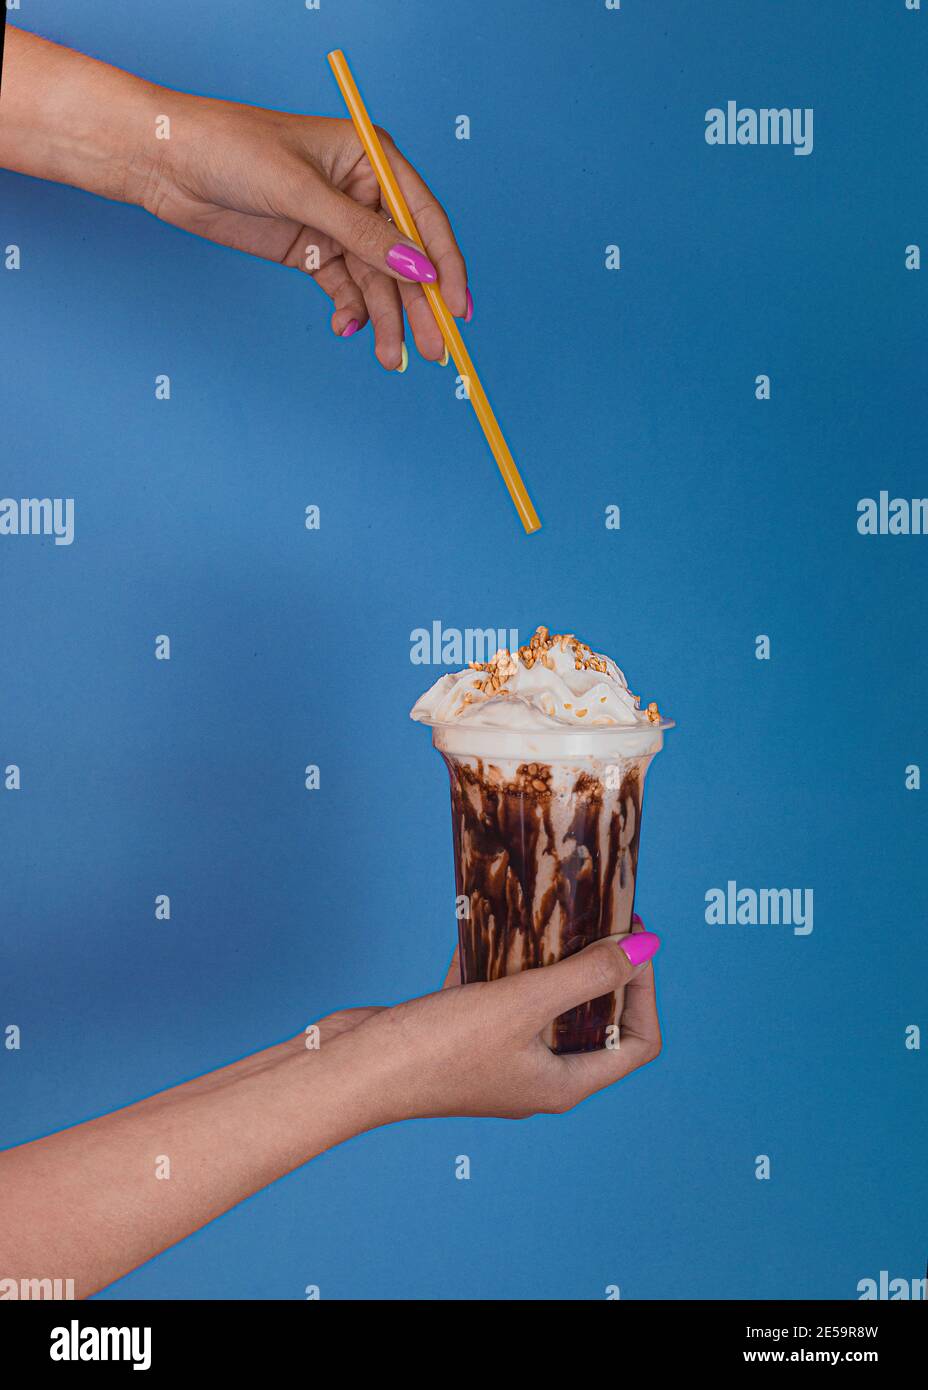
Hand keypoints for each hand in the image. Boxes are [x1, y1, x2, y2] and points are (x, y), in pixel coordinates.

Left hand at [138, 94, 468, 369]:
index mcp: (372, 156)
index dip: (445, 266)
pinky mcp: (310, 251)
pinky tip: (347, 329)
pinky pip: (345, 289)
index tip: (456, 310)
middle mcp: (361, 190)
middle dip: (418, 306)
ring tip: (391, 358)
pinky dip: (350, 312)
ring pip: (376, 281)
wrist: (166, 161)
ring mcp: (336, 224)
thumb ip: (363, 236)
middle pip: (404, 258)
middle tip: (432, 351)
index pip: (424, 218)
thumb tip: (418, 272)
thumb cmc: (232, 150)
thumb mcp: (303, 193)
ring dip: (385, 320)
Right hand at [315, 919, 662, 1121]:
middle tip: (599, 917)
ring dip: (551, 960)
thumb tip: (644, 948)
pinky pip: (496, 993)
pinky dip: (500, 960)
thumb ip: (586, 975)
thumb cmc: (439, 1049)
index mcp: (563, 1083)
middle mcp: (536, 1075)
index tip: (632, 940)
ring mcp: (498, 1056)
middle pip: (594, 1020)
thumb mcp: (523, 1004)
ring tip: (553, 913)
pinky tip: (490, 922)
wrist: (353, 1070)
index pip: (636, 1043)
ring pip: (543, 1003)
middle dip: (601, 967)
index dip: (644, 991)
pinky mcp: (462, 1035)